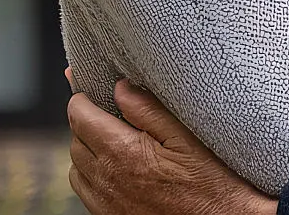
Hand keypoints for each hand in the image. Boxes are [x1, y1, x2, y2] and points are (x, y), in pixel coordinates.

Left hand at [69, 81, 275, 214]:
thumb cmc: (213, 184)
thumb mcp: (188, 138)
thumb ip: (150, 111)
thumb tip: (121, 87)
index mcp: (123, 152)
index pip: (80, 116)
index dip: (81, 97)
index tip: (88, 88)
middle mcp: (108, 178)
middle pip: (75, 139)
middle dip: (85, 120)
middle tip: (107, 109)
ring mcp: (106, 201)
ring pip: (77, 165)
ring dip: (87, 148)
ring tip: (111, 138)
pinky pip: (84, 190)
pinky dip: (90, 173)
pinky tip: (114, 167)